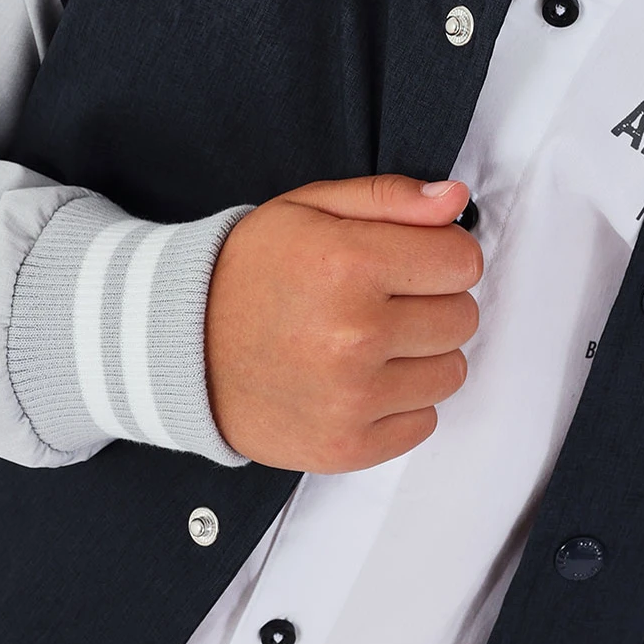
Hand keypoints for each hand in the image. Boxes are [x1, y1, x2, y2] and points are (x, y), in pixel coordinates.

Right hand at [206, 174, 481, 470]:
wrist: (181, 348)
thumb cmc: (249, 273)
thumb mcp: (310, 208)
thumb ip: (390, 198)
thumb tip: (456, 201)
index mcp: (349, 264)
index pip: (463, 262)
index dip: (441, 256)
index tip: (409, 261)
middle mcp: (354, 335)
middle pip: (462, 318)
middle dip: (432, 303)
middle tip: (381, 301)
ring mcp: (351, 398)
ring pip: (451, 372)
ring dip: (421, 355)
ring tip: (368, 342)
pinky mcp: (346, 446)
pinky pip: (424, 422)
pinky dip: (401, 402)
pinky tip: (359, 380)